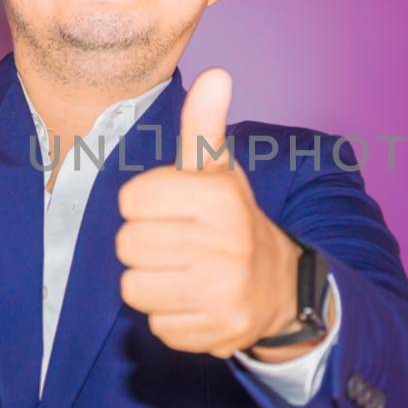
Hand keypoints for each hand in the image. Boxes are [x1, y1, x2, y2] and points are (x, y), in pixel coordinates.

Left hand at [115, 68, 306, 359]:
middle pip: (127, 244)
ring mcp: (223, 293)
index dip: (144, 202)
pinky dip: (168, 315)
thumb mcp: (219, 173)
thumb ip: (205, 127)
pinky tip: (194, 300)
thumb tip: (215, 75)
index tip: (172, 208)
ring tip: (181, 271)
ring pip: (134, 286)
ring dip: (150, 281)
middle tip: (175, 242)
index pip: (132, 198)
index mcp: (220, 199)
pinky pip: (155, 325)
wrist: (280, 287)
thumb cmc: (232, 220)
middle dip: (144, 243)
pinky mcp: (217, 332)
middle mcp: (226, 246)